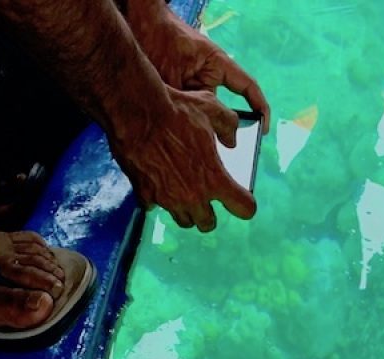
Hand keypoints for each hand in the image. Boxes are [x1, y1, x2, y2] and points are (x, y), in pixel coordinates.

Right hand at [111, 87, 254, 230]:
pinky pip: (155, 207)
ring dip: (187, 210)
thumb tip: (232, 139)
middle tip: (207, 199)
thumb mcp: (212, 109)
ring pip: (183, 220)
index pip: (245, 208)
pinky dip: (158, 199)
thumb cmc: (176, 111)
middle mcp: (193, 195)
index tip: (242, 200)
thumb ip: (228, 126)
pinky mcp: (145, 196)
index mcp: (215, 178)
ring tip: (184, 193)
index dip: (246, 205)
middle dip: (210, 214)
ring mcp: (168, 199)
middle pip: (209, 224)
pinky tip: (158, 184)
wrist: (137, 112)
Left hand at [132, 6, 270, 132]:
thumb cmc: (161, 40)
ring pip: (204, 112)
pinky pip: (191, 110)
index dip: (259, 108)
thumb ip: (190, 102)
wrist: (140, 26)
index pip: (247, 87)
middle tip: (221, 149)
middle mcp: (211, 74)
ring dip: (197, 125)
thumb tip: (204, 128)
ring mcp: (197, 83)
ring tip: (192, 140)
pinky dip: (187, 121)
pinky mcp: (183, 90)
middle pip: (223, 108)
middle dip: (221, 129)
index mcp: (219, 64)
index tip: (262, 130)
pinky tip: (179, 132)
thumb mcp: (176, 75)